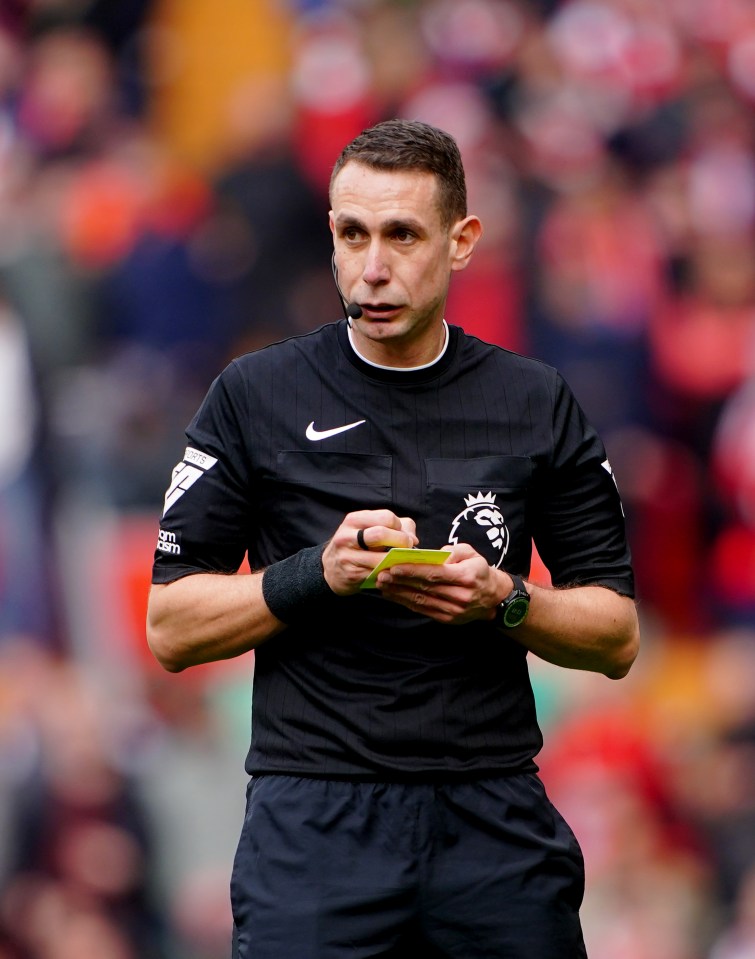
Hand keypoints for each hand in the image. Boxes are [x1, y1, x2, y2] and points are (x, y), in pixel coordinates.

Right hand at [322, 509, 417, 594]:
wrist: (330, 568)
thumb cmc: (356, 545)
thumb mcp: (368, 529)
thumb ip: (395, 527)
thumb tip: (413, 539)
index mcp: (354, 520)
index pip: (386, 517)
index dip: (400, 527)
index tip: (404, 536)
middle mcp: (347, 536)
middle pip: (381, 534)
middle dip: (401, 542)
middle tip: (407, 549)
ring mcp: (347, 557)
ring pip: (381, 558)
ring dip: (397, 561)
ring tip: (402, 561)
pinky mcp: (352, 575)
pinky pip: (378, 573)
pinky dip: (389, 573)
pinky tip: (392, 571)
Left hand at [376, 542, 503, 623]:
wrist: (493, 597)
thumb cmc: (478, 570)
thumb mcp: (471, 554)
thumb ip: (453, 551)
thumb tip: (432, 556)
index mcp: (466, 577)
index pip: (435, 573)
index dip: (413, 571)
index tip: (394, 566)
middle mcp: (460, 596)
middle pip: (425, 587)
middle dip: (400, 581)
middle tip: (381, 574)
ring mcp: (453, 611)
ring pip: (421, 600)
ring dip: (399, 593)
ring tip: (382, 584)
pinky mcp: (447, 619)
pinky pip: (423, 610)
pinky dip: (406, 602)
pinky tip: (393, 595)